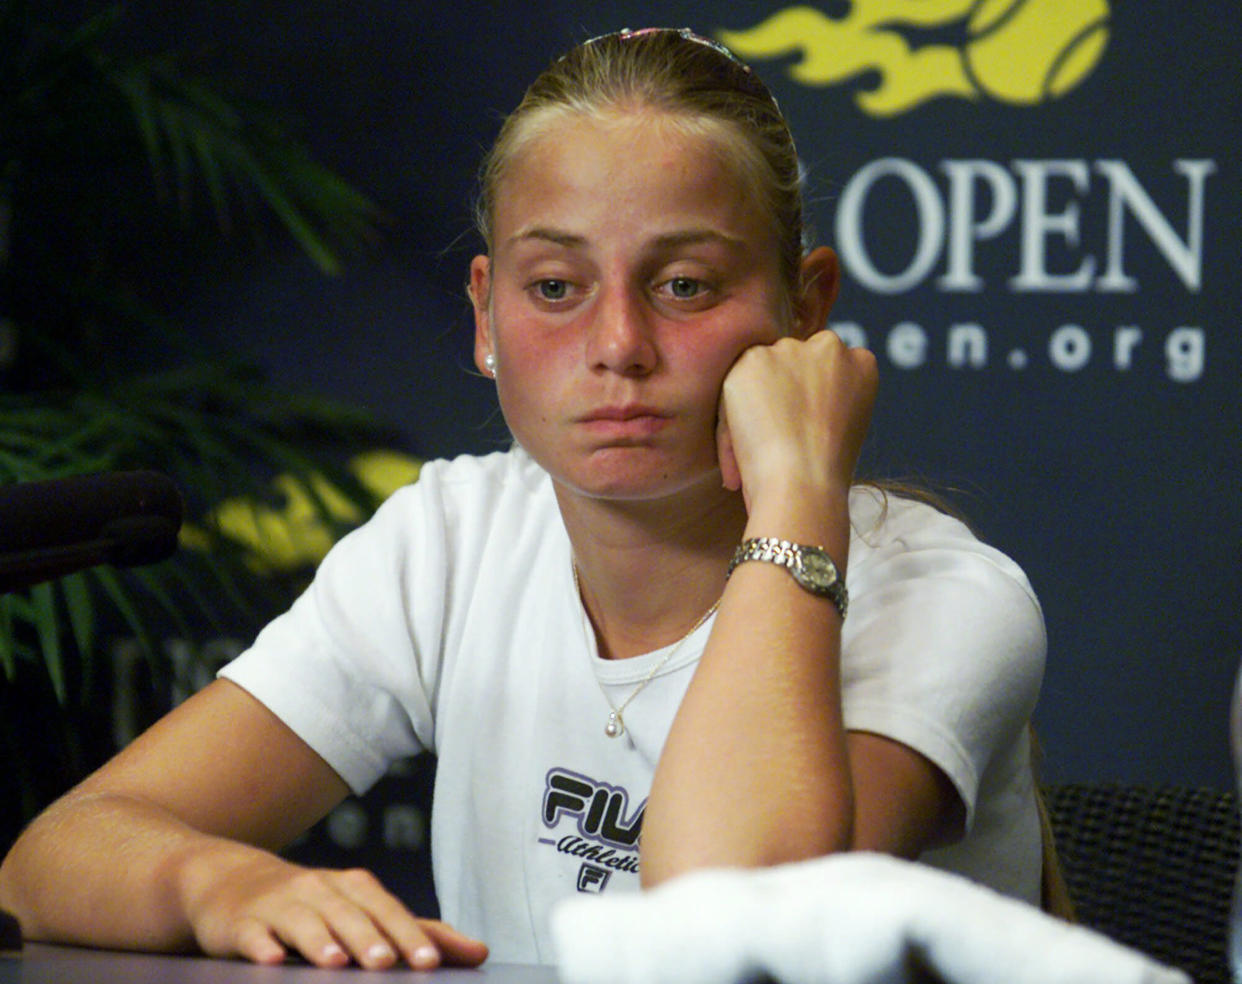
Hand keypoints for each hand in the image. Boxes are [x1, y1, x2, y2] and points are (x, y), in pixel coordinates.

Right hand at [182, 850, 487, 969]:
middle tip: (388, 964)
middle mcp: (319, 890)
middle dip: (369, 939)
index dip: (409, 935)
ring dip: (320, 941)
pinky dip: (263, 946)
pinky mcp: (242, 924)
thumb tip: (478, 952)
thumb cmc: (314, 903)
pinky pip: (253, 935)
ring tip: (336, 963)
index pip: (388, 910)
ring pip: (303, 922)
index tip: (430, 963)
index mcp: (354, 888)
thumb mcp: (363, 910)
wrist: (232, 883)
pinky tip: (272, 960)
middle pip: (349, 915)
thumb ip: (418, 932)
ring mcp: (279, 905)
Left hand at [716, 330, 876, 512]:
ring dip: (754, 403)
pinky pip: (732, 386)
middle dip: (781, 392)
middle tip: (778, 438)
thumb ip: (829, 399)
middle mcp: (830, 347)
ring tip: (760, 448)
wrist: (802, 483)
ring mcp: (790, 349)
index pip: (826, 369)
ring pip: (761, 372)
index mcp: (862, 363)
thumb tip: (797, 399)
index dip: (808, 400)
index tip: (802, 429)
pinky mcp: (753, 358)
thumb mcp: (847, 428)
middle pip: (793, 362)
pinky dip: (729, 418)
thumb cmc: (824, 474)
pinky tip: (742, 447)